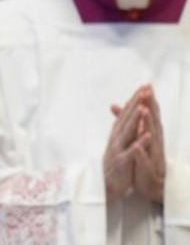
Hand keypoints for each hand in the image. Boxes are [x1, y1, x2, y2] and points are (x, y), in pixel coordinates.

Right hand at [104, 86, 150, 199]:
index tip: (144, 86)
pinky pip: (132, 151)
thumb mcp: (117, 140)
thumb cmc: (114, 161)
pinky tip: (148, 135)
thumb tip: (120, 108)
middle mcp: (117, 137)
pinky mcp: (122, 162)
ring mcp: (118, 148)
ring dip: (136, 119)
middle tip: (144, 89)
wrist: (105, 184)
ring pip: (129, 131)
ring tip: (144, 107)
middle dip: (136, 103)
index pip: (127, 112)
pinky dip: (140, 143)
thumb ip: (120, 124)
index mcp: (117, 132)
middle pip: (128, 117)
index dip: (135, 99)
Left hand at [132, 87, 165, 202]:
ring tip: (144, 111)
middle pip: (153, 122)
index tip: (146, 86)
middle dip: (151, 108)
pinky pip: (144, 161)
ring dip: (148, 125)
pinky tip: (137, 147)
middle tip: (148, 92)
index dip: (148, 101)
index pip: (150, 116)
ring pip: (152, 140)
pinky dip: (142, 153)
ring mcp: (153, 156)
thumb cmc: (144, 160)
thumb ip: (129, 123)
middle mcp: (155, 144)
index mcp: (151, 136)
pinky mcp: (148, 170)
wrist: (152, 187)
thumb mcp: (137, 140)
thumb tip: (117, 106)